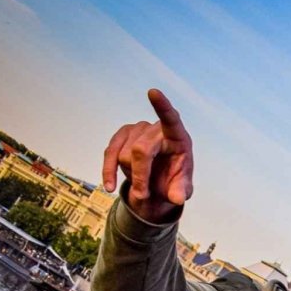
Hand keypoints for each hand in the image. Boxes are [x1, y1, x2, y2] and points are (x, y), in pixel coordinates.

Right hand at [101, 88, 193, 221]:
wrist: (159, 182)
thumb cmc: (174, 180)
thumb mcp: (181, 188)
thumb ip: (181, 191)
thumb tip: (178, 198)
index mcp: (177, 137)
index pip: (171, 119)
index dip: (162, 107)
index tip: (153, 92)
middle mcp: (156, 129)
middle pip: (140, 150)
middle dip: (140, 176)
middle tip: (144, 195)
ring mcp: (137, 130)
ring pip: (123, 155)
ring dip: (131, 175)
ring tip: (143, 183)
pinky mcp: (121, 136)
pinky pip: (109, 154)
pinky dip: (108, 172)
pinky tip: (109, 186)